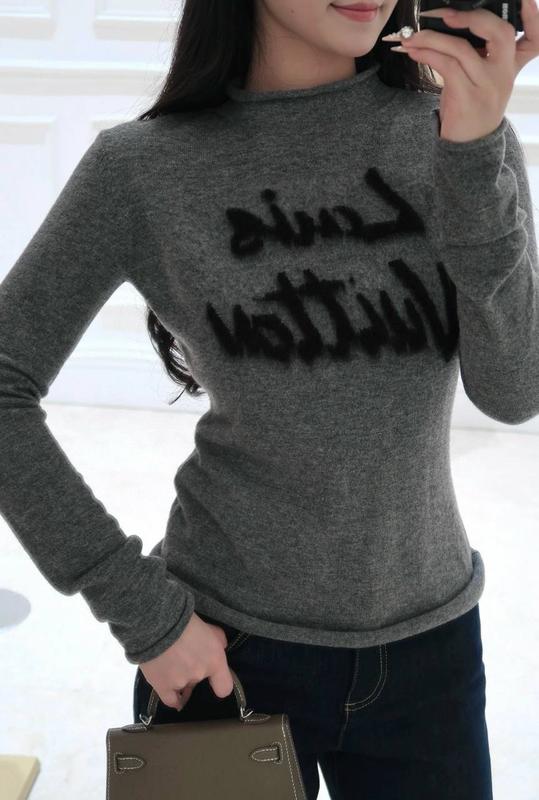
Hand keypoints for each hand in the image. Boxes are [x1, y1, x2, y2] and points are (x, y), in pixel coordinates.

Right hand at [138, 612, 233, 710]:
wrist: (158, 623)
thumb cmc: (185, 620)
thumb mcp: (208, 626)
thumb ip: (218, 639)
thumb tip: (222, 646)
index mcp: (214, 661)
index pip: (224, 687)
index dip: (219, 683)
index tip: (213, 678)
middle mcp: (199, 675)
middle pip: (199, 679)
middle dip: (194, 668)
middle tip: (184, 653)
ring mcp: (180, 682)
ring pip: (184, 685)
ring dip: (180, 675)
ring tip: (172, 661)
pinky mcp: (162, 686)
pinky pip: (171, 699)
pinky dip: (174, 698)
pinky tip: (174, 695)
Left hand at [397, 0, 538, 141]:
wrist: (466, 147)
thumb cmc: (470, 107)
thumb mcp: (482, 80)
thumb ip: (480, 54)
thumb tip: (450, 24)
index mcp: (511, 66)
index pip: (534, 40)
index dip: (534, 18)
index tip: (527, 0)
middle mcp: (504, 74)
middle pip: (499, 32)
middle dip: (471, 16)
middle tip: (444, 15)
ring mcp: (487, 86)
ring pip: (462, 48)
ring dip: (432, 38)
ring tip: (413, 37)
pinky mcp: (467, 98)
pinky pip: (447, 65)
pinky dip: (427, 54)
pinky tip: (415, 52)